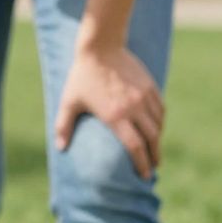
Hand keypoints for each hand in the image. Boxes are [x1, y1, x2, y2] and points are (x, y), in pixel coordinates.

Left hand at [54, 44, 163, 178]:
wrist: (101, 47)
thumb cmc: (82, 76)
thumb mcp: (69, 101)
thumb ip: (63, 126)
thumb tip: (60, 148)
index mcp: (115, 116)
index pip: (135, 147)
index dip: (141, 163)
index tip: (144, 175)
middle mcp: (133, 108)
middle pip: (151, 139)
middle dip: (154, 156)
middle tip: (154, 167)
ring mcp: (144, 96)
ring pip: (158, 124)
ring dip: (158, 140)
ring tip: (155, 150)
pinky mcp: (150, 86)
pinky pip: (161, 109)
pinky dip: (160, 122)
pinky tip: (157, 128)